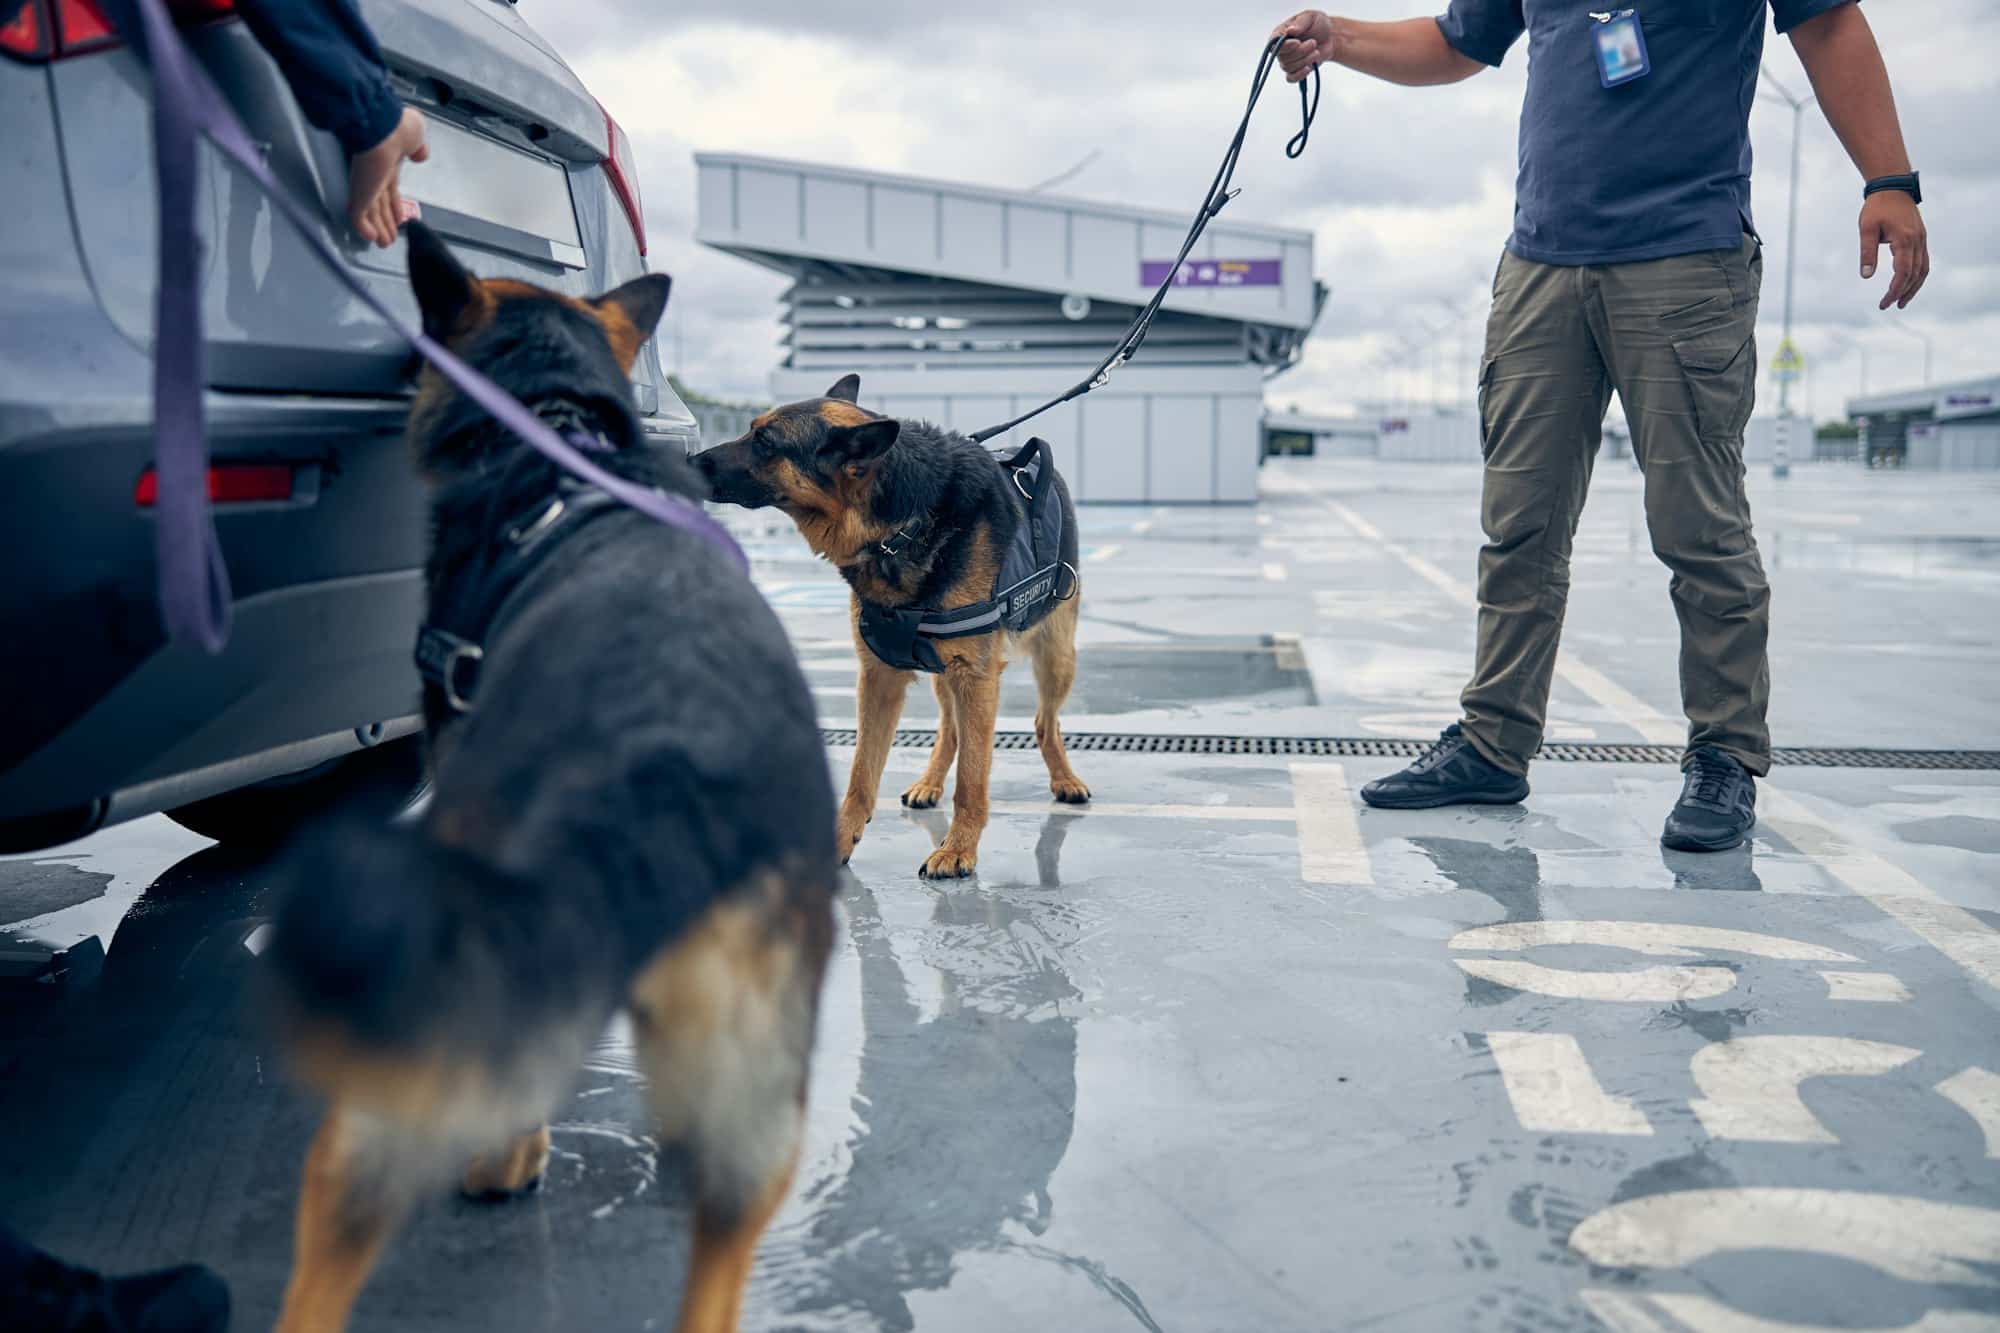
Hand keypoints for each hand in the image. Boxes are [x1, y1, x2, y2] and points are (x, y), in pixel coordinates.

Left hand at [348, 106, 429, 247]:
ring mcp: (366, 184)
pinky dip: (364, 228)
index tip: (398, 217)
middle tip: (388, 237)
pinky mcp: (360, 191)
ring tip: (383, 244)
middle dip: (385, 222)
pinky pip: (359, 215)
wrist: (384, 126)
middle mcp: (375, 175)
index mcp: (388, 163)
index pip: (389, 189)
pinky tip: (371, 238)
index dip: (394, 205)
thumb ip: (419, 147)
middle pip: (380, 205)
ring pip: (370, 213)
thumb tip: (422, 154)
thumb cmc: (398, 126)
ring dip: (378, 230)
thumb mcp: (417, 135)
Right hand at [1272, 10, 1334, 82]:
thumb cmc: (1317, 24)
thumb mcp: (1310, 17)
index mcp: (1279, 33)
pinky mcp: (1295, 70)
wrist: (1329, 36)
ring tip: (1316, 51)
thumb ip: (1300, 23)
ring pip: (1289, 67)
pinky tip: (1309, 67)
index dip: (1285, 46)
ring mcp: (1287, 60)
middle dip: (1300, 52)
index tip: (1298, 42)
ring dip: (1305, 60)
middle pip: (1282, 57)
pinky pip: (1291, 78)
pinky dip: (1300, 74)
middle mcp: (1280, 49)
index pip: (1273, 43)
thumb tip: (1290, 30)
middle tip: (1313, 43)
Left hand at [1859, 188, 1927, 309]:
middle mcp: (1917, 241)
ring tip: (1901, 301)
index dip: (1894, 290)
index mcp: (1905, 239)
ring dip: (1914, 287)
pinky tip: (1908, 284)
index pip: (1903, 272)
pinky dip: (1917, 275)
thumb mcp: (1866, 229)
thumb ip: (1867, 253)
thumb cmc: (1877, 207)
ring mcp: (1922, 239)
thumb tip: (1866, 276)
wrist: (1893, 186)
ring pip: (1923, 269)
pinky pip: (1924, 261)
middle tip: (1889, 306)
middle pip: (1915, 275)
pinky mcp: (1921, 238)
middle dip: (1903, 293)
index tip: (1883, 303)